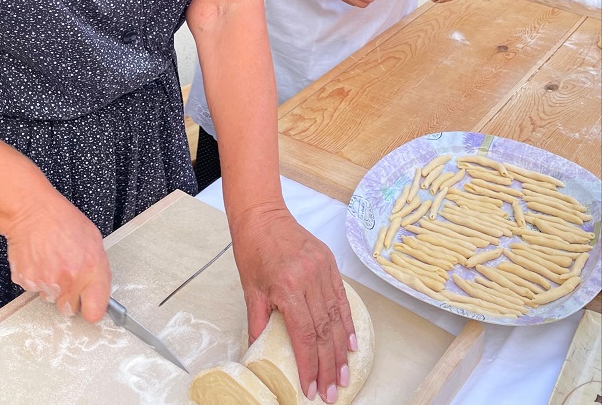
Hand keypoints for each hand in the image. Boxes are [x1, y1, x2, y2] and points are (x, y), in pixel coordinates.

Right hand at [5, 189, 110, 320]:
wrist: (32, 211)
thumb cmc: (62, 220)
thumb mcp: (93, 240)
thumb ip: (97, 270)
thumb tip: (98, 290)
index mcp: (90, 269)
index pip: (95, 311)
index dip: (92, 308)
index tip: (90, 304)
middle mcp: (69, 280)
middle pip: (69, 309)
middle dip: (69, 297)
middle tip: (66, 275)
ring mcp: (46, 283)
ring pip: (51, 298)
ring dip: (52, 286)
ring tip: (51, 260)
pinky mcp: (27, 282)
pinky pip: (35, 289)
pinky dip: (36, 278)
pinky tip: (39, 259)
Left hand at [231, 204, 355, 403]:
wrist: (262, 215)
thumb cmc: (252, 250)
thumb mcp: (250, 289)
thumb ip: (259, 322)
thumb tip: (260, 351)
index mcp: (287, 287)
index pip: (304, 335)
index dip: (309, 365)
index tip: (310, 388)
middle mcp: (309, 278)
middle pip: (324, 330)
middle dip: (328, 365)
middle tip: (331, 392)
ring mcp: (322, 269)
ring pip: (336, 317)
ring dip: (341, 349)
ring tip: (343, 375)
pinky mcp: (329, 262)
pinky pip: (341, 297)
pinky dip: (347, 321)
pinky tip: (350, 343)